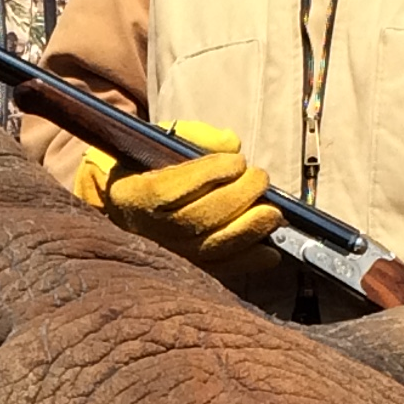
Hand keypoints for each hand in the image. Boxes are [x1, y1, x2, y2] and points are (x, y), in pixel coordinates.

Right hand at [74, 120, 282, 265]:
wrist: (130, 200)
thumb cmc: (151, 164)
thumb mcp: (164, 140)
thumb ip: (197, 136)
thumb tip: (230, 143)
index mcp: (135, 194)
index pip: (170, 190)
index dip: (208, 175)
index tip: (238, 161)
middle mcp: (150, 228)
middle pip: (197, 220)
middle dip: (237, 198)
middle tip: (261, 178)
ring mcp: (171, 249)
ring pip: (211, 246)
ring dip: (248, 230)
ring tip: (273, 213)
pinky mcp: (189, 263)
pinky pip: (219, 267)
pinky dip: (247, 261)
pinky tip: (271, 252)